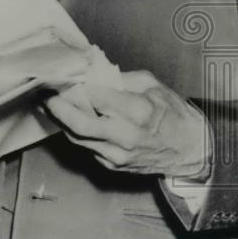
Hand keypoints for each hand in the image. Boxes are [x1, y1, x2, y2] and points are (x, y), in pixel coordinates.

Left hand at [43, 70, 210, 178]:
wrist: (192, 151)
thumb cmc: (174, 115)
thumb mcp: (152, 85)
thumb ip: (121, 79)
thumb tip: (92, 73)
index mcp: (139, 112)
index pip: (95, 97)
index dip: (76, 86)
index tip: (63, 76)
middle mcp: (126, 136)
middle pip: (79, 123)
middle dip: (57, 107)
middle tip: (44, 93)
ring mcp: (118, 154)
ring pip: (77, 137)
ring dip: (59, 120)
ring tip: (48, 103)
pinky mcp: (112, 165)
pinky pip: (85, 146)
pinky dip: (74, 132)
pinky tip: (66, 118)